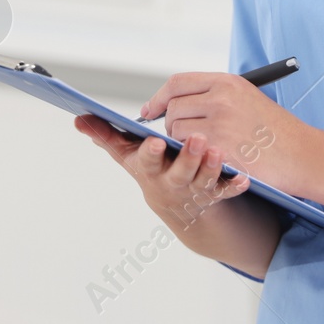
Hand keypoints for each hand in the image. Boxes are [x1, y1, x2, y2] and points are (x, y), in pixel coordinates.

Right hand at [74, 116, 250, 230]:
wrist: (176, 205)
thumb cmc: (150, 168)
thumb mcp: (126, 155)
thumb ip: (105, 135)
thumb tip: (78, 118)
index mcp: (148, 169)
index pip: (146, 159)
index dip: (150, 151)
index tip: (155, 140)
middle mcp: (171, 182)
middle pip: (179, 173)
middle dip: (187, 159)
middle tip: (199, 140)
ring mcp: (193, 190)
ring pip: (204, 182)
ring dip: (212, 168)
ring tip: (218, 151)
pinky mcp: (214, 194)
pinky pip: (226, 192)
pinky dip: (234, 186)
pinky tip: (244, 178)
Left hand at [139, 72, 308, 191]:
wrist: (303, 154)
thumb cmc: (276, 131)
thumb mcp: (247, 98)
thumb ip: (214, 95)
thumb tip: (178, 103)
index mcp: (227, 82)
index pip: (178, 83)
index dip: (159, 98)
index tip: (150, 111)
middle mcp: (220, 97)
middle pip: (173, 107)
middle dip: (171, 125)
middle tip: (184, 138)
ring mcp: (219, 122)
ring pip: (176, 131)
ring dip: (182, 144)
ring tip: (203, 150)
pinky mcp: (219, 148)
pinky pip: (188, 151)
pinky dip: (192, 158)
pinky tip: (208, 161)